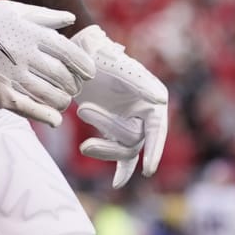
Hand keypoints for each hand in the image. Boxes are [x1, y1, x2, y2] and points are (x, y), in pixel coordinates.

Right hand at [0, 0, 95, 125]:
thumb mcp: (11, 8)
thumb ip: (44, 16)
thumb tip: (71, 19)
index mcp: (29, 32)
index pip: (70, 53)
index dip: (84, 65)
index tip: (88, 72)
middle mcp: (24, 54)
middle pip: (63, 77)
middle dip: (73, 85)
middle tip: (73, 87)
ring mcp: (10, 75)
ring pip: (50, 95)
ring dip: (62, 101)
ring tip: (62, 101)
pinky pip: (28, 109)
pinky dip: (45, 116)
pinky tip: (54, 119)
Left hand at [71, 25, 167, 186]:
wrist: (73, 55)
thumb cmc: (94, 52)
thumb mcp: (111, 59)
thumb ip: (135, 79)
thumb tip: (161, 100)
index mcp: (151, 94)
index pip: (158, 127)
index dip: (155, 149)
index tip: (149, 169)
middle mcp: (144, 110)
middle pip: (135, 138)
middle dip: (109, 129)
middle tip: (83, 109)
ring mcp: (130, 121)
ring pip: (125, 149)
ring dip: (105, 148)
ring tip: (83, 142)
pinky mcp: (114, 129)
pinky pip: (122, 155)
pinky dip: (121, 169)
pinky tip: (116, 182)